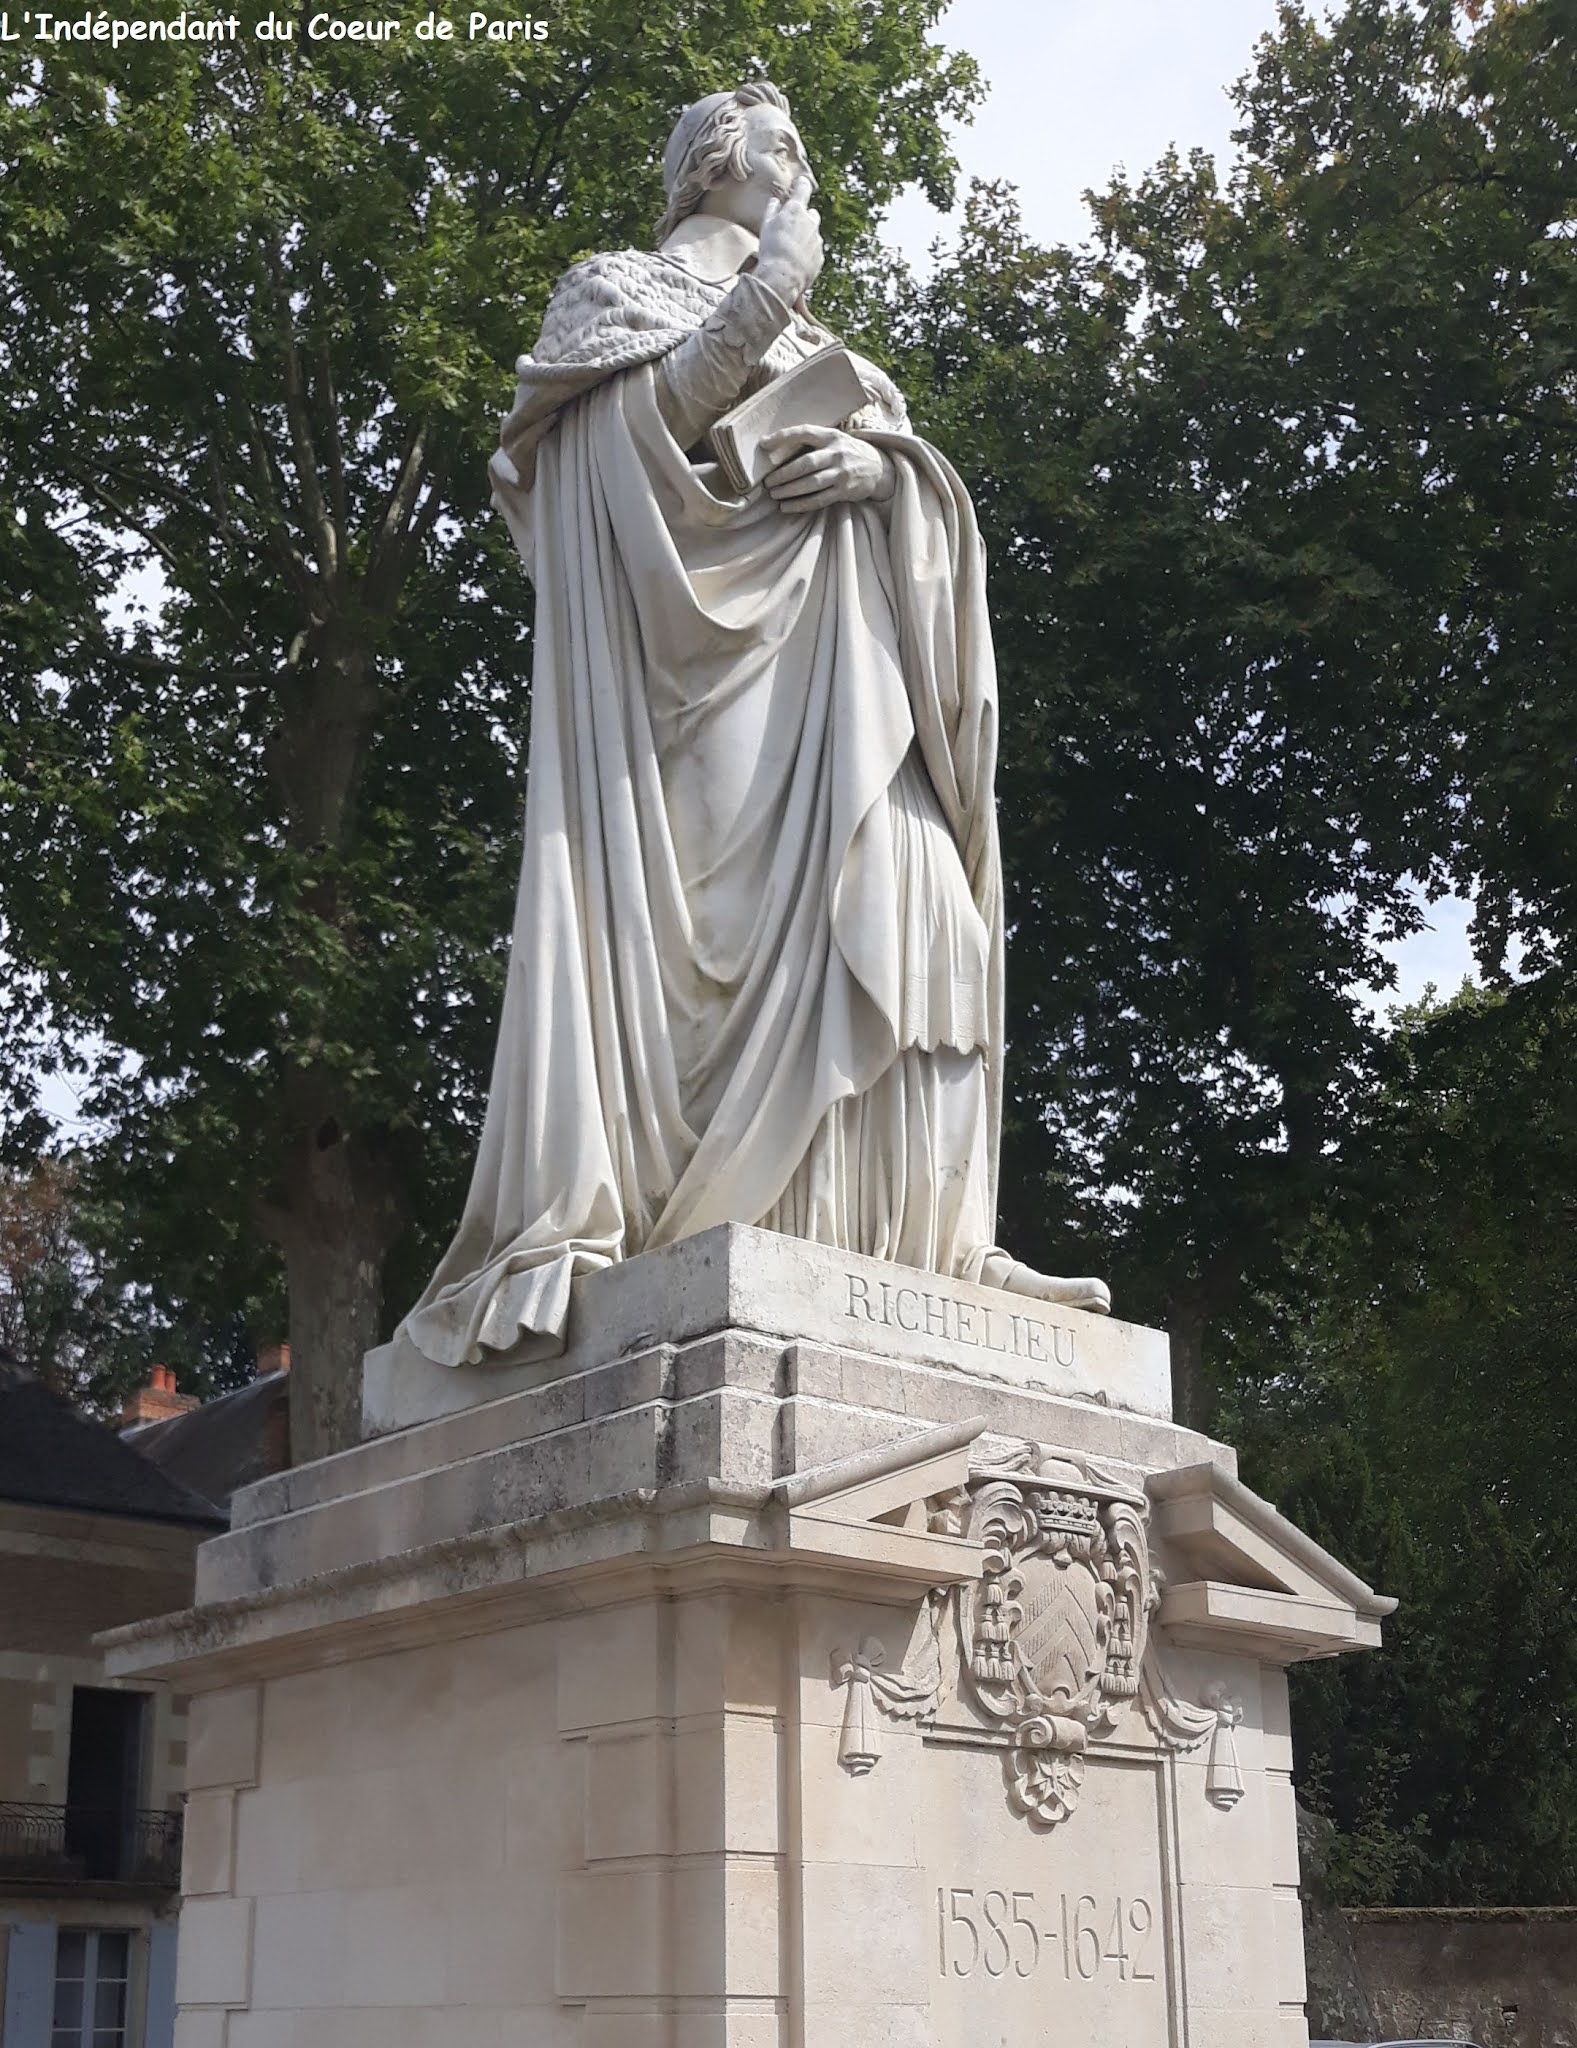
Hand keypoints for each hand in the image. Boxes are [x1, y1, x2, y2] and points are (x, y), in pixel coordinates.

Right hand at [755, 173, 822, 304]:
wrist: (782, 277)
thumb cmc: (771, 249)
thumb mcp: (766, 225)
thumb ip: (772, 210)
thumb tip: (775, 202)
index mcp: (796, 210)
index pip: (803, 188)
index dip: (802, 185)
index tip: (801, 183)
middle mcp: (811, 222)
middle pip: (811, 214)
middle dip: (804, 218)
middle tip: (791, 228)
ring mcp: (818, 240)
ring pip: (813, 234)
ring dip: (805, 238)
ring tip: (790, 251)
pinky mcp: (820, 257)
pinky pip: (815, 252)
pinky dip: (807, 254)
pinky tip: (795, 263)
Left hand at [760, 425, 893, 510]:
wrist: (878, 468)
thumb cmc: (847, 452)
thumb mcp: (834, 440)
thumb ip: (812, 442)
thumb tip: (777, 449)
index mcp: (831, 436)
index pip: (804, 432)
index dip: (783, 437)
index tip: (763, 444)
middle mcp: (837, 453)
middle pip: (806, 463)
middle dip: (784, 474)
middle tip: (768, 482)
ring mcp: (842, 473)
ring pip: (811, 483)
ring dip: (790, 491)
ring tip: (774, 494)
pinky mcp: (844, 491)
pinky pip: (819, 500)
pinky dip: (801, 504)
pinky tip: (787, 507)